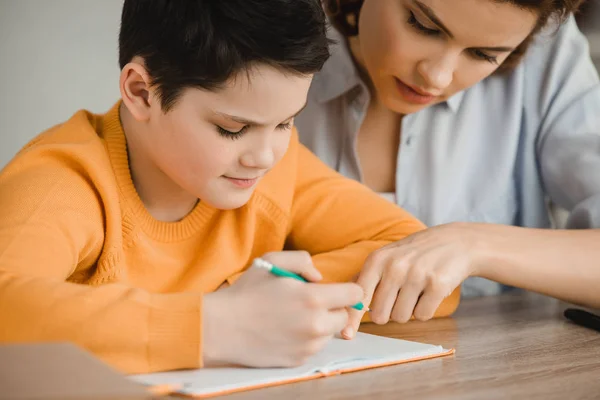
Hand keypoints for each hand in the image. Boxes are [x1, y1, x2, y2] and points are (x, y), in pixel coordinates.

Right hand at [203, 251, 363, 367]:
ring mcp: (308, 346)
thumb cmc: (246, 292)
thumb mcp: (272, 260)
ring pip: (330, 333)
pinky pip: (314, 347)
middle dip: (332, 308)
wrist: (221, 328)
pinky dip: (306, 339)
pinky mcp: (299, 360)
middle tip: (310, 303)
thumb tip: (320, 277)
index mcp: (313, 298)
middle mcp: (316, 324)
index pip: (354, 294)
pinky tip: (286, 331)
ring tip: (294, 317)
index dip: (346, 289)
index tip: (335, 290)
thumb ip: (303, 261)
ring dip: (320, 324)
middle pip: (344, 317)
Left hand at [343, 222, 483, 337]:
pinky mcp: (438, 285)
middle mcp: (395, 266)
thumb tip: (346, 305)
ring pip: (401, 317)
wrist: (457, 242)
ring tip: (417, 290)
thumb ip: (366, 278)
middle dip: (389, 313)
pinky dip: (426, 309)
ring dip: (409, 310)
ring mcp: (417, 275)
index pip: (360, 295)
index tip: (346, 335)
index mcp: (377, 259)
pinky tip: (430, 291)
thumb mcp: (387, 256)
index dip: (352, 317)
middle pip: (380, 315)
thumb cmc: (415, 253)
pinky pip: (422, 315)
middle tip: (400, 297)